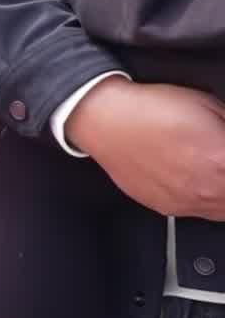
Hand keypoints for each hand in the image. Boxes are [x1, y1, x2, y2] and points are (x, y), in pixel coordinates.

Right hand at [69, 79, 224, 219]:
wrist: (104, 119)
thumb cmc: (151, 108)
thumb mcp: (209, 105)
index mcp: (224, 162)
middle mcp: (209, 190)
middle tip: (219, 157)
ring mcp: (188, 203)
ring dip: (224, 192)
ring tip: (215, 171)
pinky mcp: (167, 207)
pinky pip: (201, 213)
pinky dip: (206, 199)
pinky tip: (198, 179)